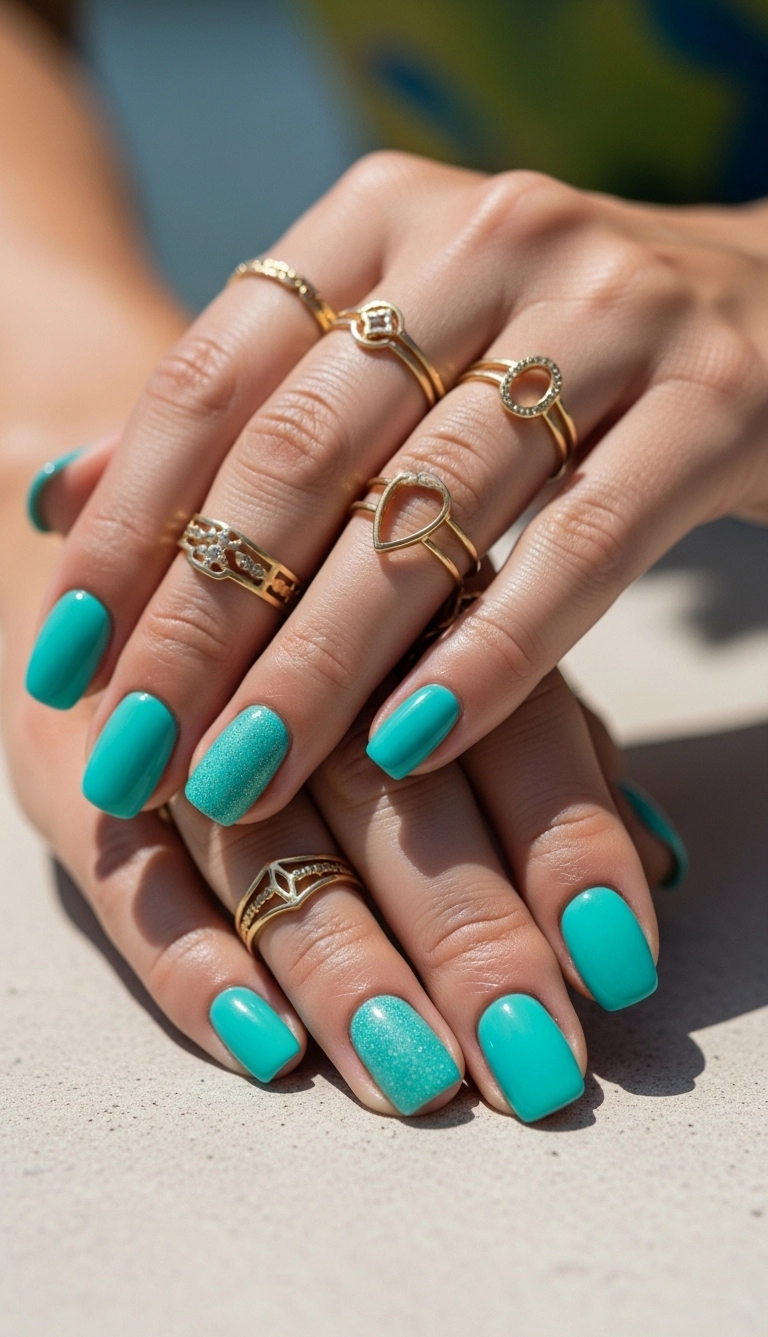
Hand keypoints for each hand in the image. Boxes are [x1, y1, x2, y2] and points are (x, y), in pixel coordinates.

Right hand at [9, 578, 676, 1117]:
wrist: (128, 539)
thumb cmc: (331, 621)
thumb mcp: (459, 653)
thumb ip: (551, 745)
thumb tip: (661, 862)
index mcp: (412, 597)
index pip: (508, 724)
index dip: (565, 845)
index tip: (615, 964)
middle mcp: (293, 644)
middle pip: (388, 797)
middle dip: (466, 935)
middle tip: (527, 1058)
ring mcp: (173, 713)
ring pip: (264, 849)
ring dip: (342, 968)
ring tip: (415, 1075)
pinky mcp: (73, 771)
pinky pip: (128, 878)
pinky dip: (190, 964)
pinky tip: (261, 1043)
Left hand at [31, 154, 767, 820]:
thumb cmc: (556, 353)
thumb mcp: (396, 353)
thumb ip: (244, 414)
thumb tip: (66, 496)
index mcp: (384, 220)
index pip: (214, 379)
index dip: (127, 529)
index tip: (64, 657)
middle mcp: (488, 239)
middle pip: (304, 452)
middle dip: (203, 620)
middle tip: (136, 752)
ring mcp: (611, 310)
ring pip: (429, 508)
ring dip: (320, 662)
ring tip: (242, 777)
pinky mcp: (718, 401)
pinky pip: (581, 547)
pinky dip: (487, 655)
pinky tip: (406, 748)